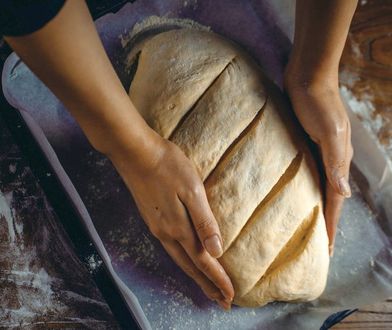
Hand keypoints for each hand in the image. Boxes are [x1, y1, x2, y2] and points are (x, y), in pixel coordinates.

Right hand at [109, 134, 233, 308]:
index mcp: (179, 227)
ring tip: (207, 288)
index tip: (231, 297)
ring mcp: (157, 227)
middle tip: (221, 302)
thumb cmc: (168, 166)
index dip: (218, 280)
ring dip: (195, 276)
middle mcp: (167, 233)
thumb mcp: (192, 190)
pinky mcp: (151, 218)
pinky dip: (183, 262)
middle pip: (190, 267)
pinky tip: (185, 259)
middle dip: (207, 285)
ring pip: (179, 260)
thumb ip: (204, 221)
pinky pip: (171, 249)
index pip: (203, 261)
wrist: (135, 153)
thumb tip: (216, 251)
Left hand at [284, 74, 352, 255]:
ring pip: (315, 185)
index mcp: (338, 160)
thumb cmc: (317, 103)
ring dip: (312, 205)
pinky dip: (301, 186)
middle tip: (316, 244)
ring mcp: (317, 151)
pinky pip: (304, 171)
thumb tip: (344, 194)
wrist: (307, 76)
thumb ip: (336, 162)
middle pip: (327, 196)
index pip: (335, 200)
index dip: (330, 224)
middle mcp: (330, 159)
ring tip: (304, 224)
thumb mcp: (328, 132)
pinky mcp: (302, 142)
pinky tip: (293, 192)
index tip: (327, 250)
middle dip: (324, 220)